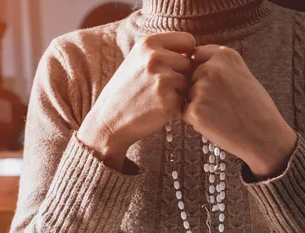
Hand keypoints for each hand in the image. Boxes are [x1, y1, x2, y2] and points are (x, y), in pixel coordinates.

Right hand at [78, 32, 194, 171]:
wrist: (110, 119)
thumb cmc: (127, 90)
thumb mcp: (137, 60)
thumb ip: (163, 52)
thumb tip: (195, 51)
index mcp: (148, 43)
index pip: (188, 40)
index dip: (187, 53)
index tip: (177, 64)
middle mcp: (156, 58)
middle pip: (190, 63)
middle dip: (182, 75)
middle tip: (160, 86)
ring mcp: (163, 80)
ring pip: (188, 82)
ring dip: (179, 91)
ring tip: (157, 97)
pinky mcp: (169, 101)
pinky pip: (184, 100)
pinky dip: (175, 106)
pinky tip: (157, 108)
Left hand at [181, 45, 296, 179]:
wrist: (264, 136)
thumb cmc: (256, 108)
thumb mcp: (242, 74)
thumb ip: (220, 66)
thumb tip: (193, 62)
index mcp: (225, 55)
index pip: (197, 55)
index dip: (203, 70)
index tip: (216, 83)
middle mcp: (211, 68)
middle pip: (190, 76)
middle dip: (200, 89)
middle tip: (224, 103)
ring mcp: (201, 89)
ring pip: (187, 95)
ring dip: (199, 105)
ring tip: (222, 114)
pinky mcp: (195, 110)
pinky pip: (185, 112)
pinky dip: (197, 120)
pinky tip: (216, 123)